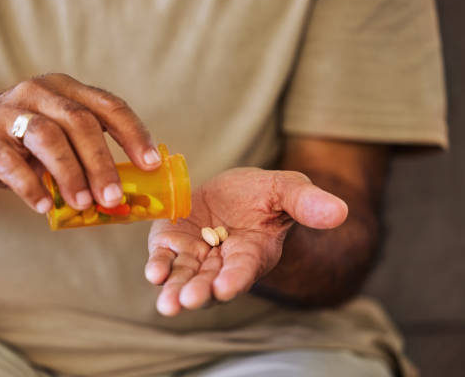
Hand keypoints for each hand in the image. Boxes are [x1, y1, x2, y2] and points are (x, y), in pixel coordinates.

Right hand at [0, 73, 160, 212]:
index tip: (150, 164)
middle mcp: (39, 93)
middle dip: (102, 163)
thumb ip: (85, 157)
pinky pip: (11, 162)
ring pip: (49, 137)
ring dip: (70, 174)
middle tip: (114, 197)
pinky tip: (42, 206)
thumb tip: (125, 197)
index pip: (109, 106)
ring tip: (83, 204)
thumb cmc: (19, 145)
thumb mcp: (56, 141)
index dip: (134, 134)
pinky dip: (30, 186)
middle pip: (81, 123)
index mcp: (66, 91)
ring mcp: (9, 112)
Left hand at [145, 168, 347, 315]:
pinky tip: (155, 272)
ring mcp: (196, 254)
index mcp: (253, 252)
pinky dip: (159, 265)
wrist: (235, 192)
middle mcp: (223, 261)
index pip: (244, 269)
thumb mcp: (288, 190)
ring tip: (168, 303)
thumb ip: (307, 203)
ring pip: (185, 276)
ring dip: (175, 289)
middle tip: (188, 301)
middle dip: (199, 292)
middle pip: (210, 282)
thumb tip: (340, 211)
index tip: (225, 287)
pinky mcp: (173, 242)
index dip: (235, 278)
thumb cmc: (265, 194)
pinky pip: (165, 257)